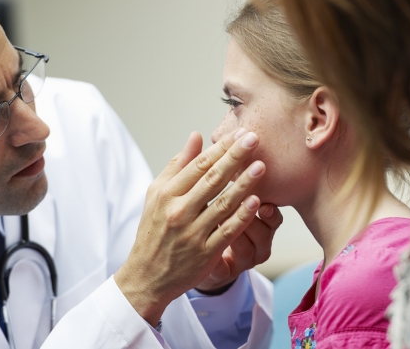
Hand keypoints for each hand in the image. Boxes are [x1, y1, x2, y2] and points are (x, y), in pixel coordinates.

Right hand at [114, 129, 265, 325]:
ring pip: (223, 204)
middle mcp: (179, 211)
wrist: (147, 275)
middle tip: (254, 139)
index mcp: (166, 194)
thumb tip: (196, 136)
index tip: (239, 134)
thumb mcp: (157, 194)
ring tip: (261, 166)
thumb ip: (178, 164)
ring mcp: (193, 233)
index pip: (198, 165)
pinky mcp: (205, 253)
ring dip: (244, 183)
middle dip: (235, 157)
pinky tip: (256, 201)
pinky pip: (228, 231)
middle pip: (212, 179)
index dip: (221, 148)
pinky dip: (242, 216)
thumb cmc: (154, 229)